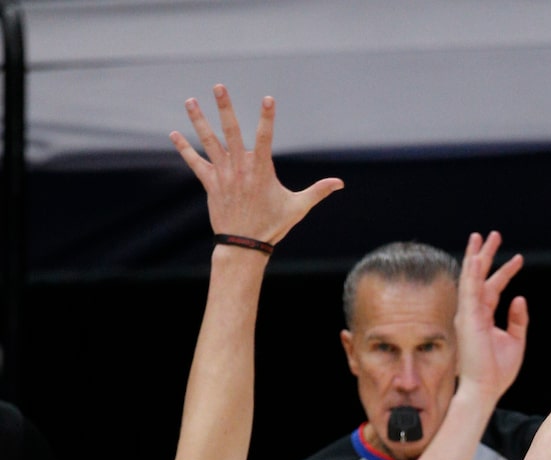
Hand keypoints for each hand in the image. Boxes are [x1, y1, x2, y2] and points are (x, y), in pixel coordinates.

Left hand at [170, 87, 342, 248]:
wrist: (244, 246)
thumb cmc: (272, 226)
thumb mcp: (297, 208)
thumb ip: (317, 191)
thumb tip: (340, 184)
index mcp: (261, 170)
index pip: (266, 137)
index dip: (267, 117)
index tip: (268, 99)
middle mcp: (240, 167)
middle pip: (231, 131)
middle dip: (224, 107)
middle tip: (218, 86)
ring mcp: (223, 174)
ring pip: (209, 141)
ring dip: (199, 120)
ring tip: (190, 101)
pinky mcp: (210, 183)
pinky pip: (195, 162)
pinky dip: (184, 148)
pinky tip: (174, 134)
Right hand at [453, 231, 527, 404]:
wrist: (485, 388)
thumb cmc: (497, 372)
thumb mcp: (515, 342)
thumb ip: (518, 320)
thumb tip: (519, 298)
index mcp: (484, 317)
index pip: (494, 287)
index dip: (506, 272)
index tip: (519, 259)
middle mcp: (473, 313)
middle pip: (479, 277)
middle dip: (486, 255)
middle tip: (494, 235)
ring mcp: (468, 314)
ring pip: (471, 279)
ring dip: (476, 257)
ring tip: (480, 237)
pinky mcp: (467, 319)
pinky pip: (469, 291)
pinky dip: (471, 273)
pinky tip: (475, 258)